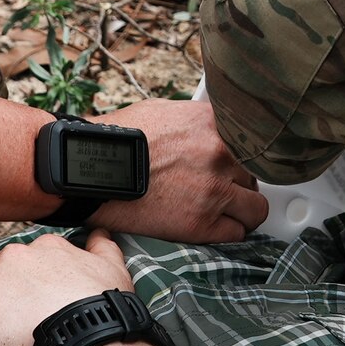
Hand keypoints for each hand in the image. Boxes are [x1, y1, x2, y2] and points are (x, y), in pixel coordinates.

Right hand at [87, 99, 267, 242]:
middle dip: (240, 181)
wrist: (88, 171)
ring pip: (256, 208)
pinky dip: (228, 232)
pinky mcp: (201, 223)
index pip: (254, 140)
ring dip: (242, 209)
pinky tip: (213, 226)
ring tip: (225, 210)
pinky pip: (237, 233)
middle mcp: (219, 153)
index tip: (243, 162)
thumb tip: (213, 127)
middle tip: (223, 187)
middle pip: (255, 173)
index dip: (246, 154)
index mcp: (211, 122)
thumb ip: (197, 121)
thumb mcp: (164, 111)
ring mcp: (213, 190)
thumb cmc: (118, 141)